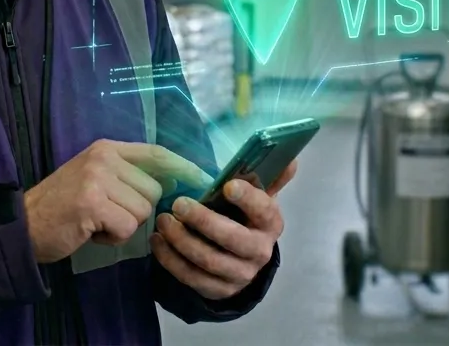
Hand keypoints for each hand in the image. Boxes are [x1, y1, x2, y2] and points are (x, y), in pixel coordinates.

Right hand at [23, 140, 211, 264]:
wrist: (24, 226)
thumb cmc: (62, 207)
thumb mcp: (94, 179)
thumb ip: (127, 176)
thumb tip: (173, 184)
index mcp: (106, 148)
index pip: (156, 153)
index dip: (182, 167)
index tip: (203, 178)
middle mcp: (104, 157)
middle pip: (153, 189)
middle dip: (136, 210)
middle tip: (105, 214)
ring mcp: (97, 178)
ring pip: (142, 211)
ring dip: (123, 226)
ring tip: (96, 222)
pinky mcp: (93, 202)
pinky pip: (127, 227)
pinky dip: (113, 237)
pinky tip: (91, 231)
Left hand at [150, 160, 297, 299]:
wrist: (243, 261)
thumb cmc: (245, 218)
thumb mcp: (258, 198)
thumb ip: (271, 177)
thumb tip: (291, 158)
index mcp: (270, 223)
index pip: (264, 210)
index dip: (248, 198)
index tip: (228, 186)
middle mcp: (260, 251)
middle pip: (232, 239)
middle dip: (203, 221)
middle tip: (178, 204)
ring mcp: (240, 274)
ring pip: (209, 260)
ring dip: (181, 240)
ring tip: (162, 221)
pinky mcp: (219, 290)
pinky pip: (191, 277)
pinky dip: (170, 260)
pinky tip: (158, 241)